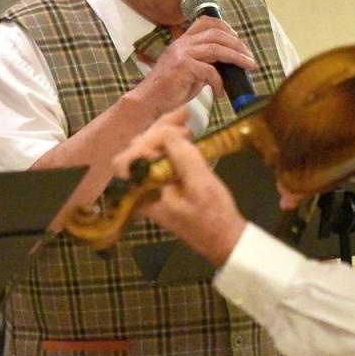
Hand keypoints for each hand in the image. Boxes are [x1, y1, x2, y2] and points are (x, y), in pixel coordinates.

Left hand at [111, 110, 245, 266]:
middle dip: (160, 130)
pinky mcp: (164, 184)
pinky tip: (186, 132)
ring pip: (150, 152)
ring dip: (166, 133)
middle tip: (185, 115)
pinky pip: (161, 160)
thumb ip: (180, 155)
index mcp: (141, 193)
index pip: (128, 158)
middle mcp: (141, 190)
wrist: (226, 240)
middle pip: (138, 151)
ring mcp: (151, 187)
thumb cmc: (213, 215)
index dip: (149, 139)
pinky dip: (172, 143)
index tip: (176, 130)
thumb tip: (167, 131)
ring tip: (187, 118)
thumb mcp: (199, 183)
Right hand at [129, 14, 255, 117]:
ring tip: (248, 66)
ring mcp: (182, 54)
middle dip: (237, 44)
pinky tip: (220, 92)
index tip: (237, 38)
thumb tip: (226, 65)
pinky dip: (219, 82)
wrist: (148, 101)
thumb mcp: (189, 72)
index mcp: (183, 41)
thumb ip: (204, 64)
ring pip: (216, 48)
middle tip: (249, 56)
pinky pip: (210, 71)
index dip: (224, 26)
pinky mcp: (183, 67)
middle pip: (216, 34)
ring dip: (236, 57)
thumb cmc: (168, 90)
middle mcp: (182, 43)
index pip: (205, 22)